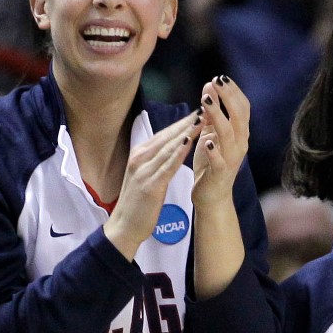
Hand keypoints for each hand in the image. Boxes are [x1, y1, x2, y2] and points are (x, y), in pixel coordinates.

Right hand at [102, 113, 200, 255]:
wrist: (124, 227)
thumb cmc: (139, 202)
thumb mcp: (147, 174)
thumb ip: (158, 159)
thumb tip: (174, 145)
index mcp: (141, 154)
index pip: (166, 133)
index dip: (184, 121)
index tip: (202, 109)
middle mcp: (140, 157)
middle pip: (168, 135)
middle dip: (188, 121)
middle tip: (207, 105)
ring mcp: (143, 170)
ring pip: (169, 147)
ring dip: (187, 132)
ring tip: (203, 118)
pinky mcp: (149, 184)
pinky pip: (167, 165)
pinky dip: (179, 152)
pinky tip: (189, 142)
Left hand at [193, 76, 249, 205]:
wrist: (212, 197)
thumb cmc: (210, 164)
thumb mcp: (211, 135)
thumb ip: (212, 115)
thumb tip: (209, 89)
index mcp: (240, 134)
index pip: (242, 108)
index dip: (233, 92)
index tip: (220, 77)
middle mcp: (240, 144)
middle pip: (239, 116)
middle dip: (228, 97)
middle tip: (216, 81)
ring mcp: (232, 159)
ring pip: (228, 134)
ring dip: (218, 116)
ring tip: (206, 101)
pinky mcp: (220, 173)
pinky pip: (219, 160)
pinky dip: (214, 150)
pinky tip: (206, 141)